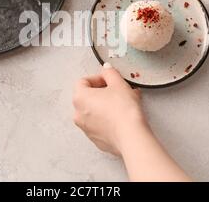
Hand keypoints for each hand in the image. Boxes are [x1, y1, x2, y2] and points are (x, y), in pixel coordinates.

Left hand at [73, 64, 190, 180]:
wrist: (130, 136)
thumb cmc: (123, 110)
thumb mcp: (118, 83)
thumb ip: (110, 73)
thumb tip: (106, 69)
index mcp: (80, 97)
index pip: (83, 81)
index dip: (98, 78)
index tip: (109, 79)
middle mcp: (78, 114)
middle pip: (88, 96)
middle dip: (104, 91)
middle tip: (118, 90)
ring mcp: (86, 128)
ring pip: (94, 111)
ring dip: (106, 105)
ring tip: (124, 103)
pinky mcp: (95, 139)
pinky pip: (99, 124)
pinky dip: (108, 119)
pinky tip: (122, 117)